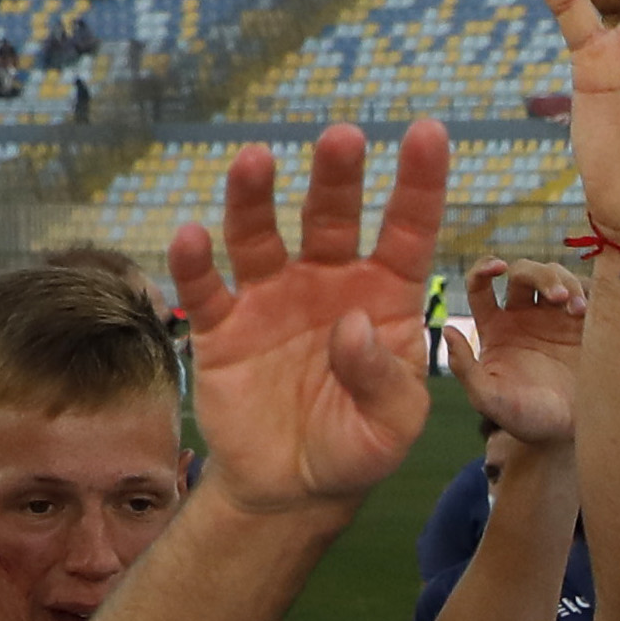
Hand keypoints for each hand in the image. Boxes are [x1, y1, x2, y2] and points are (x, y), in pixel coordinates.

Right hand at [169, 119, 451, 514]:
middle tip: (342, 137)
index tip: (429, 132)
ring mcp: (271, 299)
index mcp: (384, 298)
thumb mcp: (391, 427)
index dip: (419, 184)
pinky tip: (191, 236)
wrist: (293, 487)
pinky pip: (205, 289)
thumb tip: (352, 326)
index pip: (407, 231)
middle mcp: (327, 283)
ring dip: (255, 198)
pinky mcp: (221, 327)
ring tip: (255, 160)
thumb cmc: (357, 447)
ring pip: (261, 237)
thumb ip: (384, 380)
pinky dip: (195, 263)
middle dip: (336, 176)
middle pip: (331, 218)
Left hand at [449, 259, 587, 449]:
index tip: (499, 268)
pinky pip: (584, 294)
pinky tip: (588, 310)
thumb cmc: (525, 418)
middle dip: (539, 276)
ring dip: (565, 282)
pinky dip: (586, 292)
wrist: (569, 432)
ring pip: (554, 276)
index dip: (484, 269)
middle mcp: (522, 316)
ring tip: (577, 307)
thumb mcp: (489, 399)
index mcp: (495, 328)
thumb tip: (447, 330)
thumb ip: (465, 368)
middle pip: (523, 273)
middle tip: (557, 296)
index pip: (481, 287)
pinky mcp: (582, 325)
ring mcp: (554, 318)